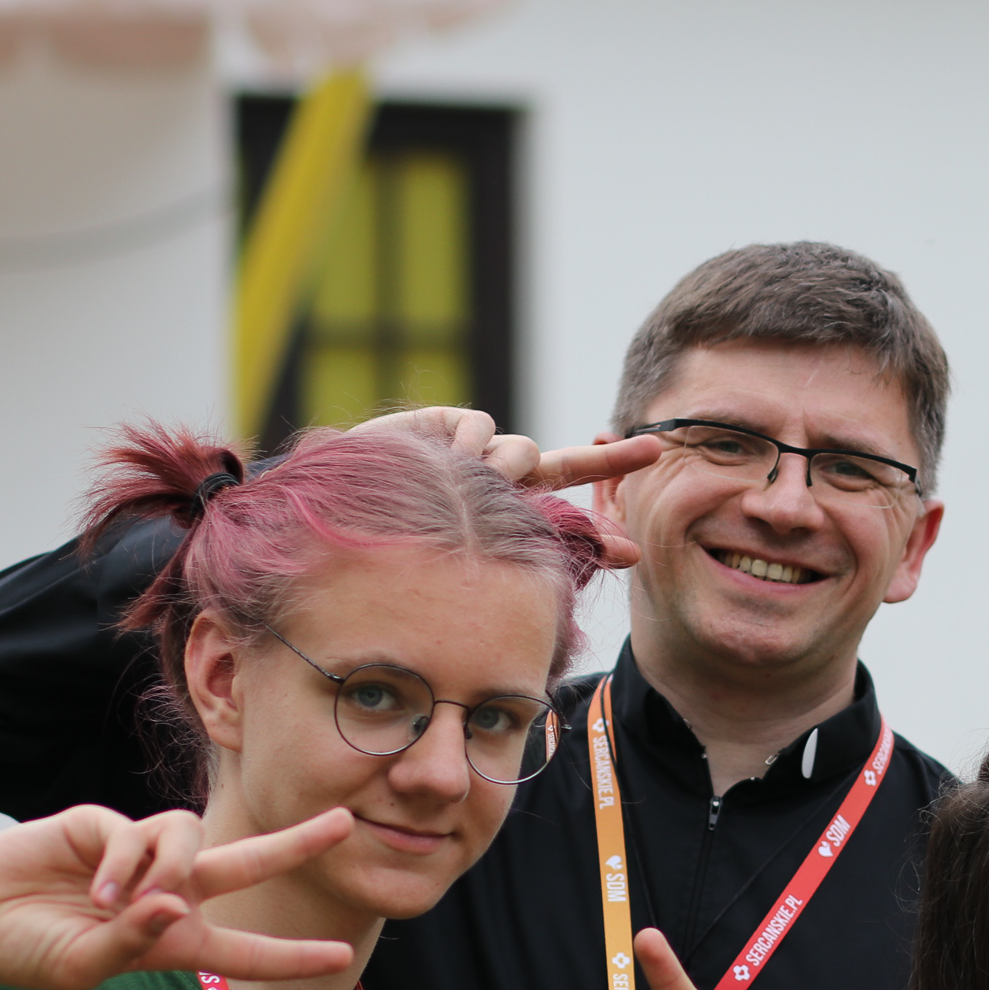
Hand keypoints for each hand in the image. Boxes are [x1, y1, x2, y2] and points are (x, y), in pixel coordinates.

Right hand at [0, 806, 354, 989]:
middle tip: (345, 822)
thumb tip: (177, 907)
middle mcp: (168, 893)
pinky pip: (139, 833)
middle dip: (296, 843)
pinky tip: (93, 887)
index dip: (290, 954)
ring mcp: (141, 856)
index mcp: (173, 942)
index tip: (338, 954)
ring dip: (165, 868)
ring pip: (190, 839)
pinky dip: (123, 862)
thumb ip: (133, 942)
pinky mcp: (108, 824)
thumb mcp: (83, 967)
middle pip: (248, 861)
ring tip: (116, 901)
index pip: (243, 950)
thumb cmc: (28, 952)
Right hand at [351, 407, 659, 565]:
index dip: (608, 487)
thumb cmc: (400, 558)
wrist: (333, 527)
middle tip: (655, 451)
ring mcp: (472, 453)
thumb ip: (553, 554)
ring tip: (469, 492)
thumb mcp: (483, 563)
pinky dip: (469, 449)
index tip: (655, 471)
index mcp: (505, 516)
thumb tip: (638, 556)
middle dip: (609, 459)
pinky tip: (445, 466)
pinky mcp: (445, 426)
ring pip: (521, 452)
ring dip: (506, 473)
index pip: (565, 506)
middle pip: (563, 465)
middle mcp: (494, 482)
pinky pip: (481, 428)